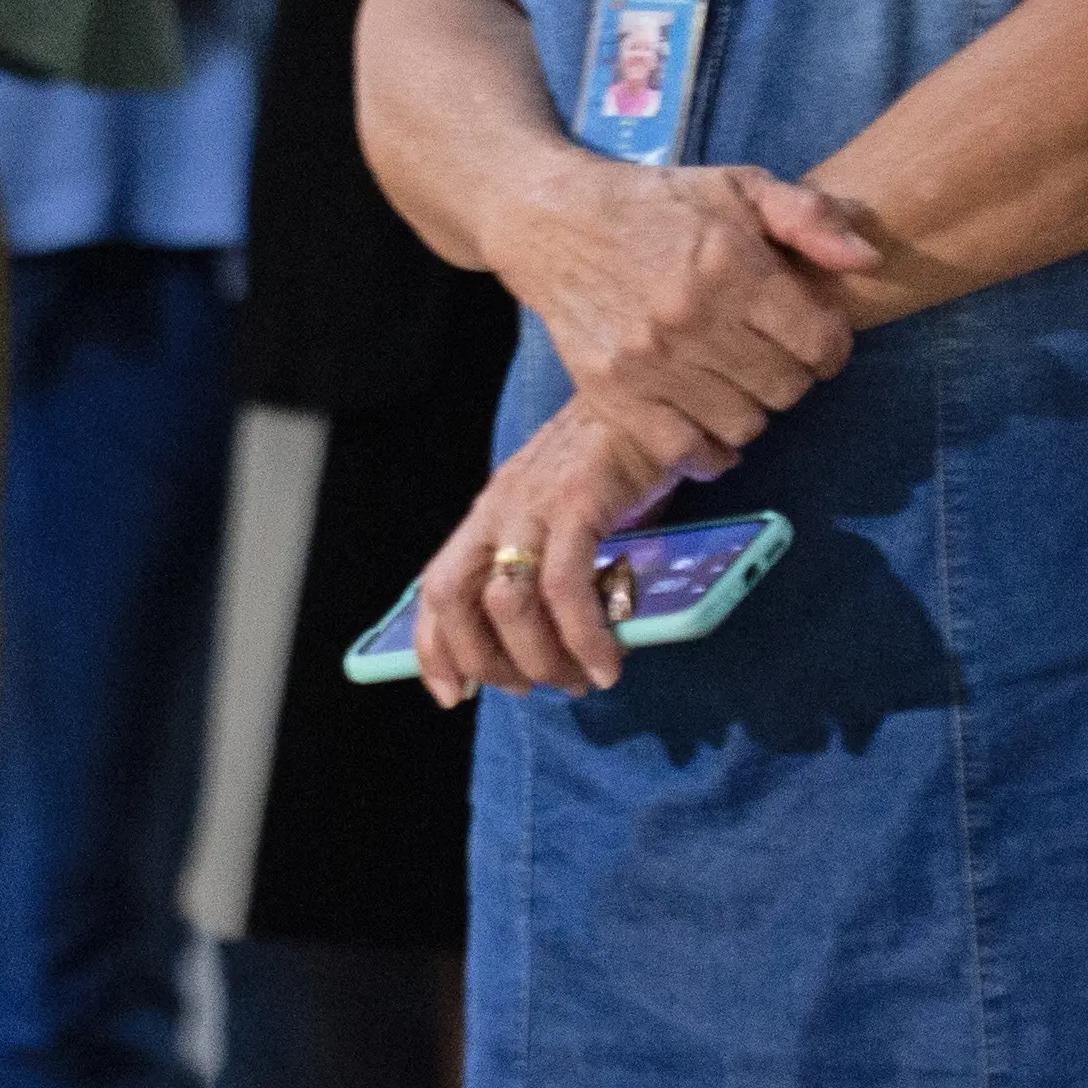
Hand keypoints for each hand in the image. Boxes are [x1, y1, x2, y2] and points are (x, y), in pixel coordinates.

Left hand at [410, 400, 693, 708]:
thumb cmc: (616, 461)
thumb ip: (553, 561)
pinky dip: (582, 636)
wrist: (652, 392)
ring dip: (540, 659)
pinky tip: (607, 662)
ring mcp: (535, 502)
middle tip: (537, 688)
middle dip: (490, 663)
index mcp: (491, 513)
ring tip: (580, 681)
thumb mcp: (567, 512)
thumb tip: (562, 639)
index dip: (435, 649)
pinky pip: (565, 586)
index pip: (437, 587)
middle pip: (458, 601)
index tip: (451, 695)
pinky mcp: (579, 499)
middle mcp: (500, 507)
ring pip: (508, 603)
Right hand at [492, 156, 879, 468]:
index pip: (821, 344)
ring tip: (738, 380)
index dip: (831, 345)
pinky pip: (683, 453)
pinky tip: (710, 423)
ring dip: (752, 410)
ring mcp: (649, 361)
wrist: (554, 220)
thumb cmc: (660, 202)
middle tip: (773, 354)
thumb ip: (811, 217)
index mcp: (731, 263)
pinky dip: (708, 452)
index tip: (814, 335)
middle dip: (793, 375)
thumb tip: (868, 261)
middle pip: (786, 390)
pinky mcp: (613, 393)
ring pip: (743, 427)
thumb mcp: (740, 186)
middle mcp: (691, 316)